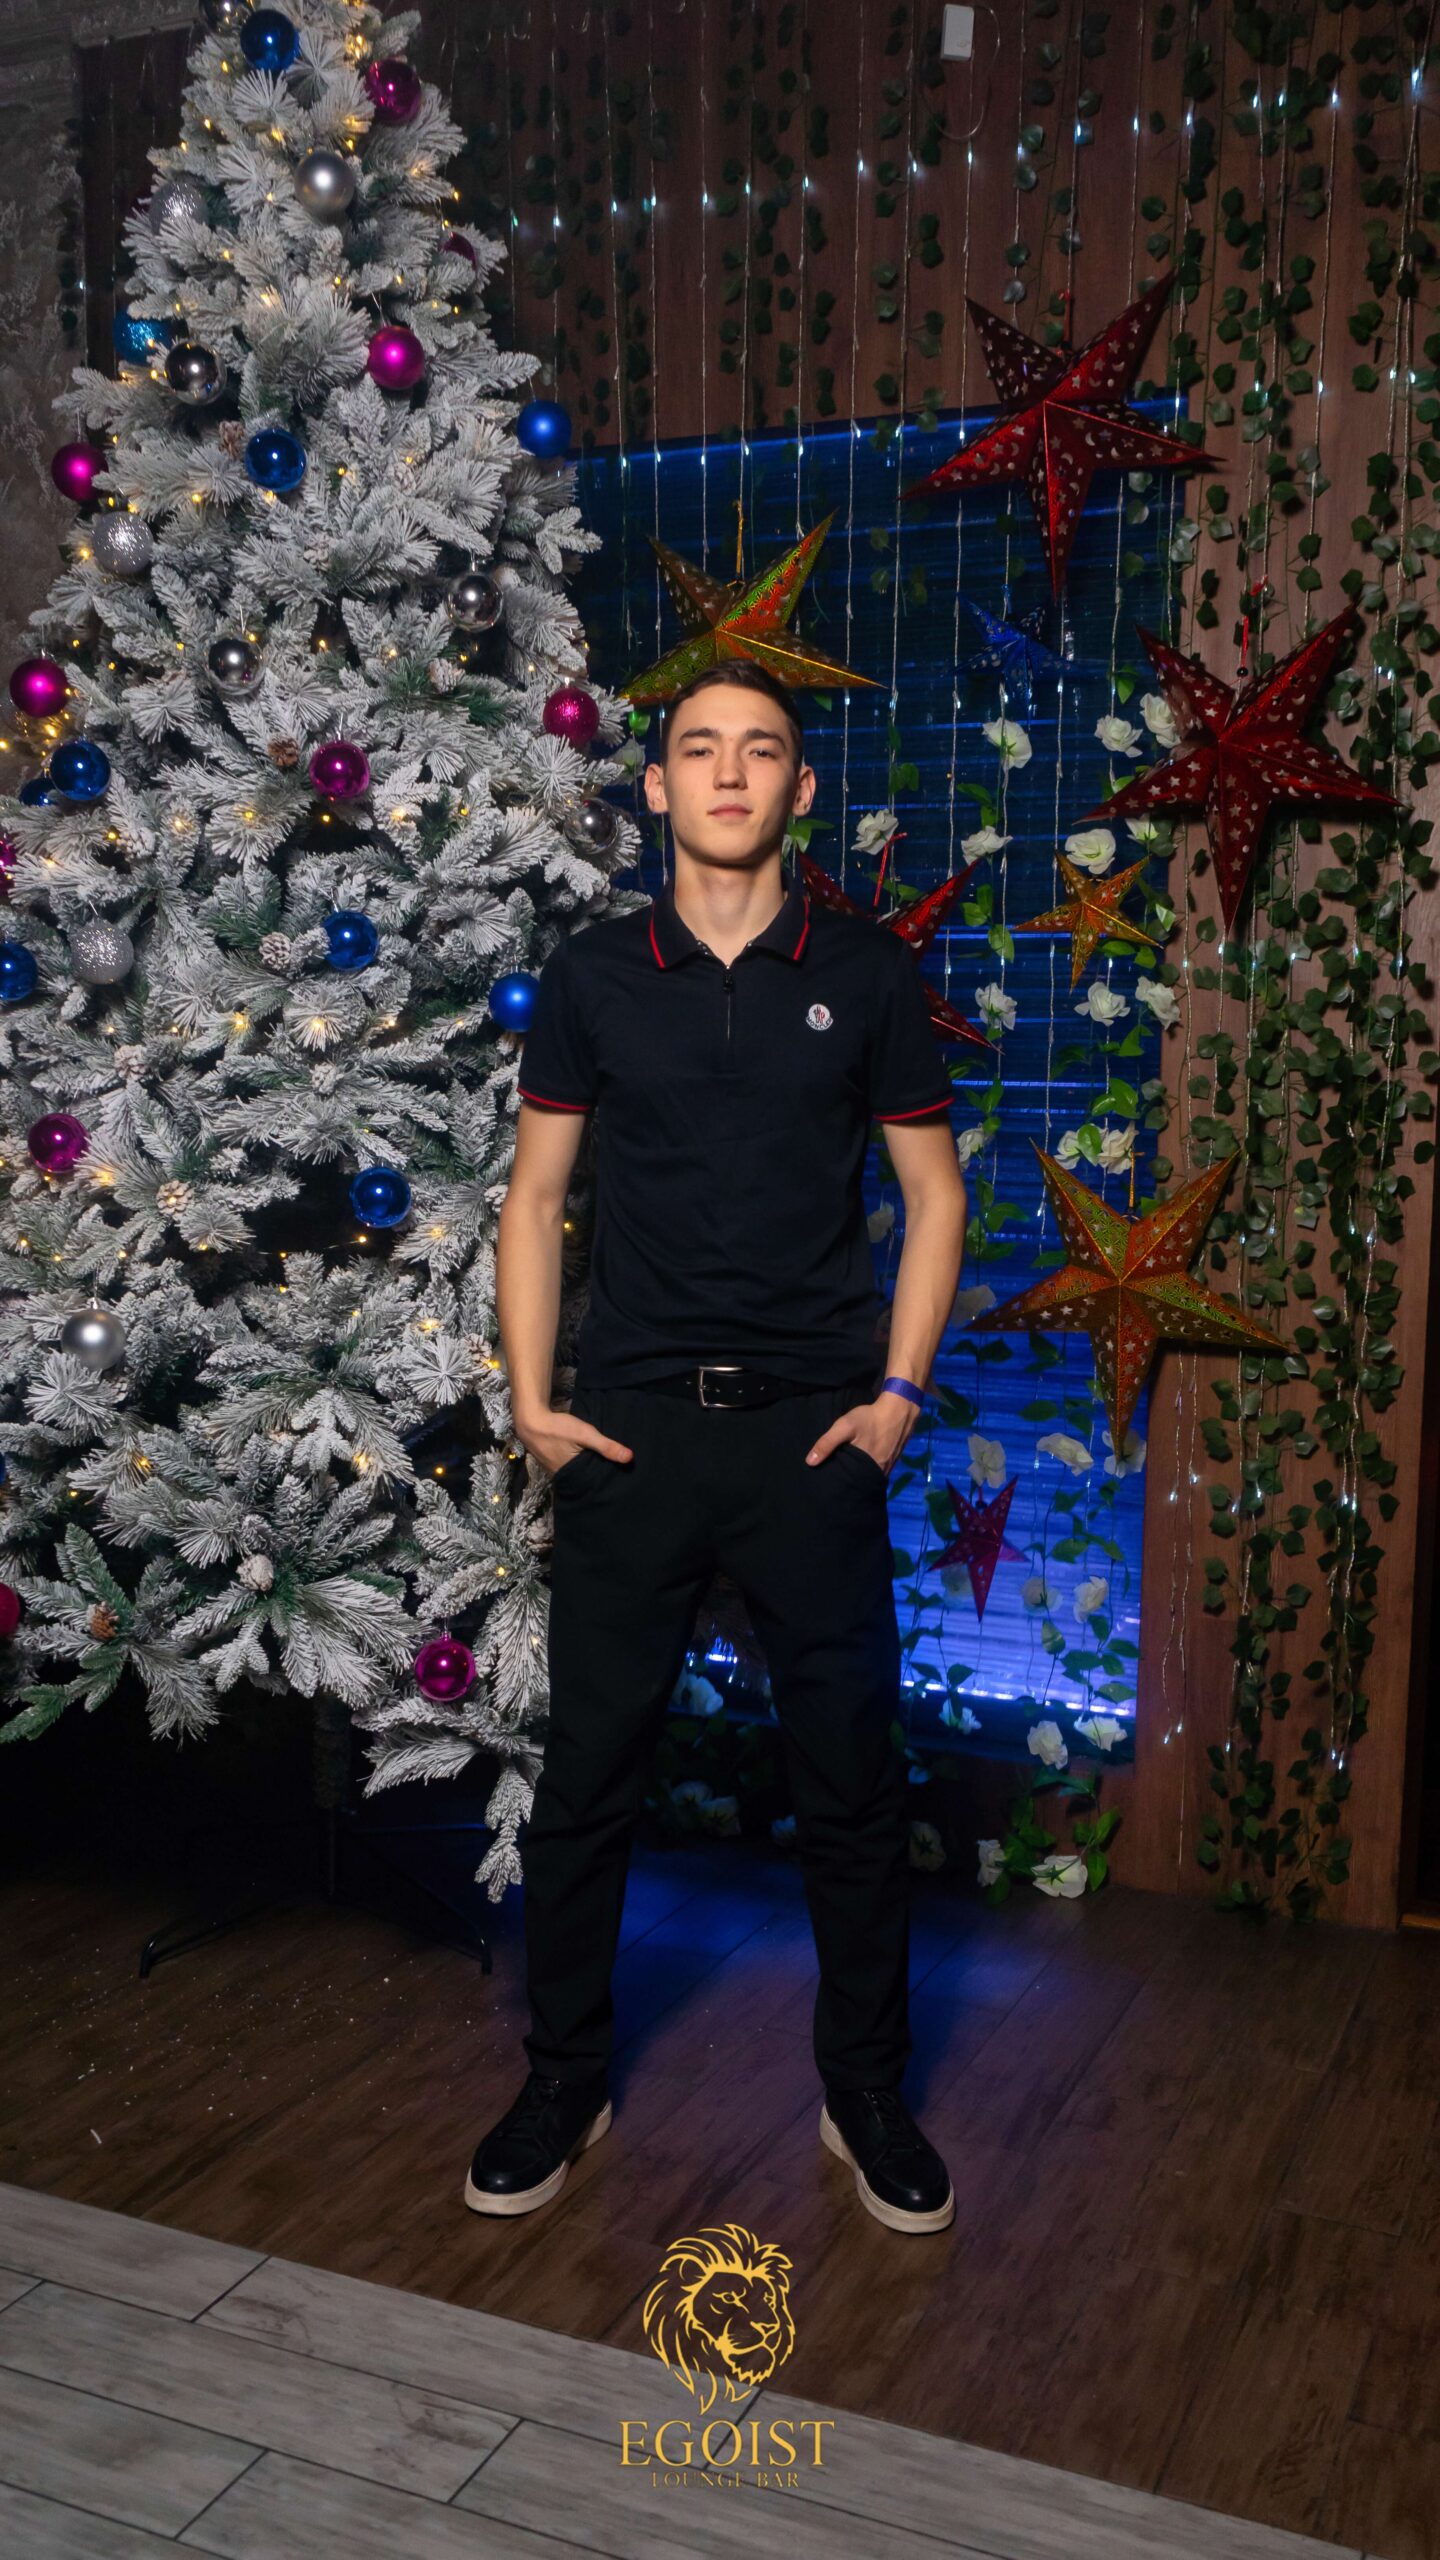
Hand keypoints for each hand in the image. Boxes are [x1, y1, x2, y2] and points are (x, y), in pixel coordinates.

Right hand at [515, 1405, 633, 1478]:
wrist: (530, 1419)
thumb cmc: (558, 1428)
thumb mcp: (585, 1434)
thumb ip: (606, 1446)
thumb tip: (630, 1458)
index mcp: (571, 1476)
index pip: (592, 1483)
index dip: (604, 1480)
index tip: (618, 1478)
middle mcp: (560, 1477)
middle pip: (583, 1479)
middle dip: (595, 1475)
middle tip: (613, 1471)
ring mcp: (552, 1470)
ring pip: (574, 1473)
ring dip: (584, 1469)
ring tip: (600, 1464)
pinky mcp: (548, 1461)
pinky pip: (566, 1467)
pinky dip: (574, 1463)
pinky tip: (582, 1457)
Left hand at [804, 1392, 918, 1476]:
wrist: (899, 1409)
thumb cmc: (870, 1418)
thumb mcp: (845, 1426)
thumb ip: (827, 1443)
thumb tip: (810, 1462)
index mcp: (866, 1468)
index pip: (848, 1484)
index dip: (838, 1484)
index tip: (827, 1484)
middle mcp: (879, 1472)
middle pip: (859, 1482)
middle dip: (848, 1482)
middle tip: (835, 1479)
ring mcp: (889, 1468)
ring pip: (869, 1477)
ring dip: (859, 1477)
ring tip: (846, 1473)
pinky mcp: (893, 1461)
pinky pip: (878, 1471)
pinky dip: (869, 1470)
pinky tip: (861, 1464)